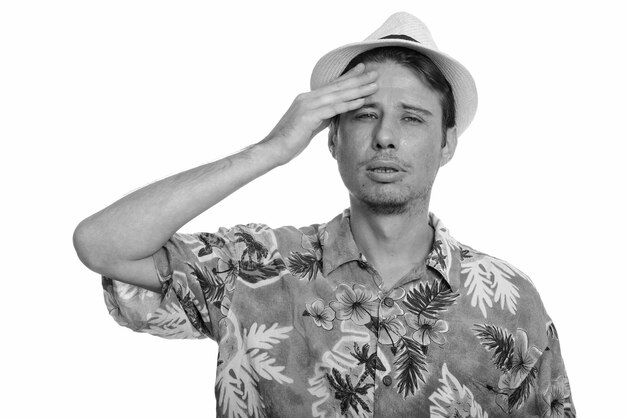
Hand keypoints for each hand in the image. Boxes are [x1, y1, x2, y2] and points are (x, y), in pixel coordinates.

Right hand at [261, 62, 377, 164]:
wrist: (273, 149)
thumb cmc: (289, 141)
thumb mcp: (309, 126)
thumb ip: (321, 118)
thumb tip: (332, 115)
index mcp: (307, 99)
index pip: (332, 86)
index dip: (348, 77)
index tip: (362, 69)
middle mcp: (308, 98)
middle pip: (337, 86)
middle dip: (358, 79)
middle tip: (375, 72)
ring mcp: (307, 105)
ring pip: (337, 95)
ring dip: (358, 89)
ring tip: (374, 85)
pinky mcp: (308, 116)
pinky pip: (333, 108)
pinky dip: (348, 104)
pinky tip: (361, 101)